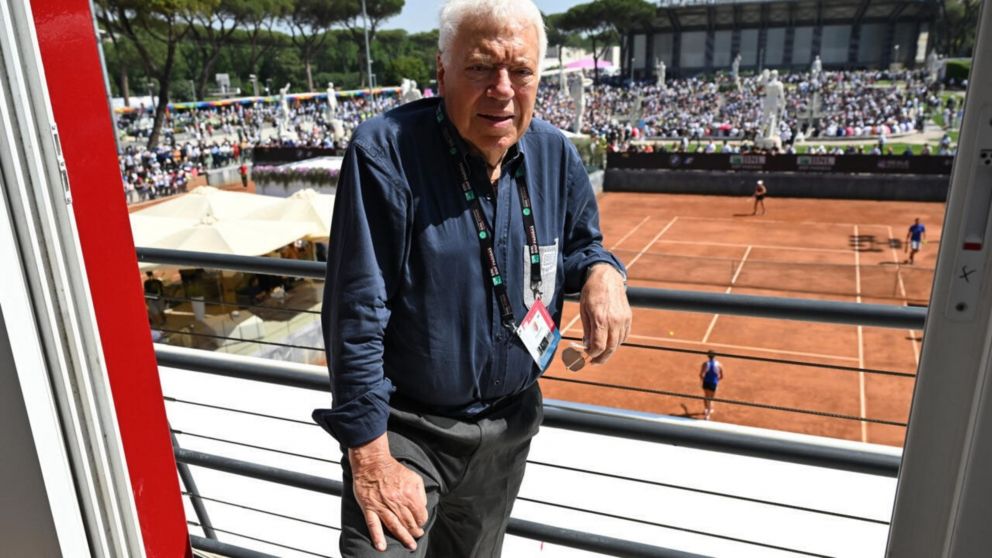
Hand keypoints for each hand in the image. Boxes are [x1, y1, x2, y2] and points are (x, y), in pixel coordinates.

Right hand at [349, 434, 427, 551]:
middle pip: (409, 522)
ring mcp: (382, 506)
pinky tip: (381, 547)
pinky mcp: (369, 507)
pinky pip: (373, 524)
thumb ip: (421, 493)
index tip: (421, 523)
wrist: (372, 462)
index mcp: (409, 494)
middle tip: (416, 537)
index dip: (422, 521)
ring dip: (403, 537)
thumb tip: (423, 506)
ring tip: (410, 546)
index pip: (420, 514)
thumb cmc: (393, 469)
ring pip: (395, 526)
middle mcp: (397, 501)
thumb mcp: (414, 476)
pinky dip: (377, 537)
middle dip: (415, 532)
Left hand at [580, 264, 631, 364]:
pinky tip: (610, 342)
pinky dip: (617, 342)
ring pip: (618, 343)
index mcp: (600, 319)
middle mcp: (614, 321)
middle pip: (610, 348)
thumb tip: (587, 345)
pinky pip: (625, 335)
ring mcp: (623, 319)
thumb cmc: (592, 291)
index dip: (592, 354)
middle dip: (601, 358)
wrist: (607, 276)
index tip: (586, 356)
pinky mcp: (628, 317)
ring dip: (609, 351)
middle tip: (594, 362)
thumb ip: (586, 329)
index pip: (598, 346)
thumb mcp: (583, 309)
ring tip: (600, 353)